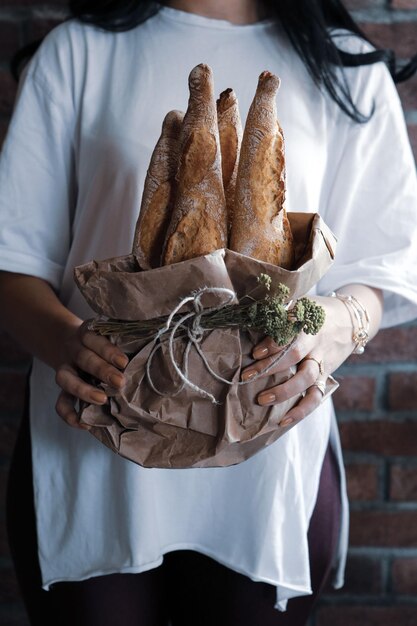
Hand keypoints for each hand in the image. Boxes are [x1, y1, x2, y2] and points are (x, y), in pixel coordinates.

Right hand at [55, 321, 128, 429]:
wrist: (64, 340)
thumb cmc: (99, 342)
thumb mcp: (108, 335)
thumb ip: (124, 342)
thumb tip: (152, 354)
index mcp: (87, 334)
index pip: (94, 339)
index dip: (108, 351)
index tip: (124, 362)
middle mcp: (74, 350)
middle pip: (84, 358)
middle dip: (102, 371)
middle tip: (119, 382)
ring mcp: (65, 369)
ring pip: (65, 379)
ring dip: (84, 390)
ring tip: (102, 400)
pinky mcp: (62, 389)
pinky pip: (60, 402)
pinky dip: (69, 414)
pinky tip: (85, 423)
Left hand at [241, 294, 355, 426]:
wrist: (352, 320)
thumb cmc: (317, 311)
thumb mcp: (302, 303)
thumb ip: (281, 310)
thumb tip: (253, 315)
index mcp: (307, 321)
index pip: (290, 332)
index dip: (273, 343)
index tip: (255, 352)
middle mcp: (316, 342)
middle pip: (295, 355)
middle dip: (270, 366)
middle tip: (247, 376)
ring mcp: (322, 360)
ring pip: (306, 378)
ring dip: (284, 390)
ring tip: (262, 399)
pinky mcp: (325, 375)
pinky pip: (316, 396)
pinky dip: (301, 410)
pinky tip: (283, 421)